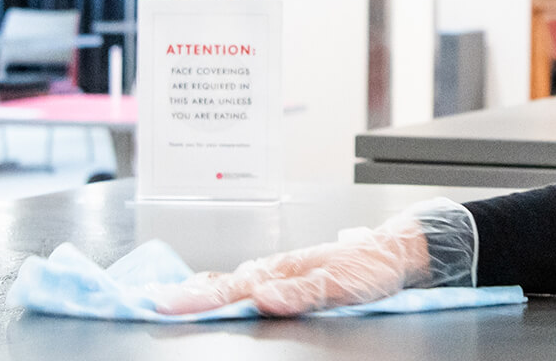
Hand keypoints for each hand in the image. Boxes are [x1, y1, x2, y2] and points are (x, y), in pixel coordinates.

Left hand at [146, 199, 476, 316]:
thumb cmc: (357, 266)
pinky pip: (302, 290)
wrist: (397, 250)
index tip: (158, 302)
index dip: (191, 295)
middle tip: (159, 304)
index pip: (223, 287)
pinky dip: (283, 294)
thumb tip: (246, 293)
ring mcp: (301, 278)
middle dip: (193, 297)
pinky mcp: (328, 283)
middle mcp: (281, 275)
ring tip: (187, 301)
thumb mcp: (314, 280)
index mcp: (274, 275)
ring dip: (221, 294)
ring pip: (255, 286)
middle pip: (229, 287)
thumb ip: (282, 289)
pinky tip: (263, 298)